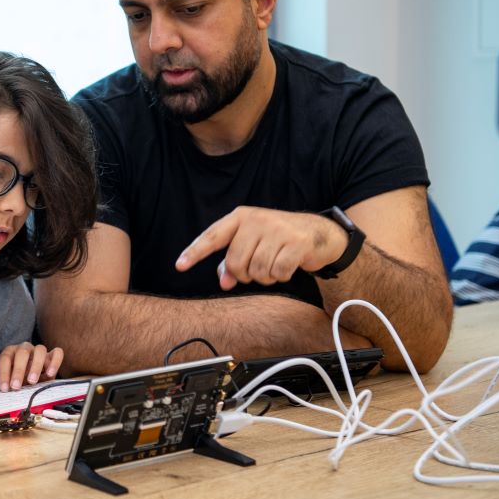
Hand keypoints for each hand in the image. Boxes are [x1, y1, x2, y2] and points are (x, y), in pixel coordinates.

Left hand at [0, 342, 63, 391]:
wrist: (32, 380)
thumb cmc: (20, 381)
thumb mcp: (13, 383)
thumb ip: (10, 385)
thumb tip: (6, 394)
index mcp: (11, 352)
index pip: (5, 359)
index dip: (4, 373)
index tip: (5, 388)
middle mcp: (25, 348)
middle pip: (22, 353)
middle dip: (18, 370)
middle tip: (16, 386)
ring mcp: (39, 351)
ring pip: (40, 350)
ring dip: (36, 366)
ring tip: (32, 381)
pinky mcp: (53, 355)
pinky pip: (57, 353)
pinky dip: (55, 362)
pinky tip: (50, 374)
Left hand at [175, 206, 348, 289]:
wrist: (319, 232)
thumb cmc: (278, 239)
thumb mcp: (252, 244)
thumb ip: (233, 261)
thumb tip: (223, 281)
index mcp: (240, 217)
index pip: (212, 236)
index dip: (195, 252)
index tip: (179, 266)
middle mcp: (256, 220)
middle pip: (235, 262)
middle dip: (244, 275)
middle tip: (256, 270)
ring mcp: (277, 230)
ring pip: (256, 270)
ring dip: (265, 277)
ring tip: (274, 265)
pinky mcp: (296, 243)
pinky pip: (278, 273)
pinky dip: (281, 276)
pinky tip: (287, 267)